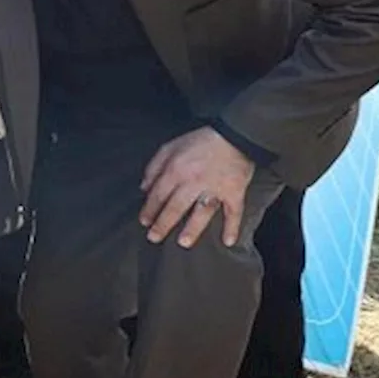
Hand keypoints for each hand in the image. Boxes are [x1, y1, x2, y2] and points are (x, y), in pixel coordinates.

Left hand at [139, 126, 254, 247]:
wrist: (234, 134)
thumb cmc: (200, 141)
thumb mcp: (170, 147)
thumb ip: (154, 166)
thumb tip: (144, 187)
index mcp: (176, 170)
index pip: (158, 194)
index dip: (149, 209)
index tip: (144, 222)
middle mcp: (193, 182)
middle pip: (175, 207)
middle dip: (163, 224)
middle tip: (154, 238)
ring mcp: (215, 188)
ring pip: (201, 213)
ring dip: (192, 229)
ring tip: (183, 243)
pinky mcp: (234, 191)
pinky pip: (234, 211)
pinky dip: (232, 226)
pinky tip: (228, 241)